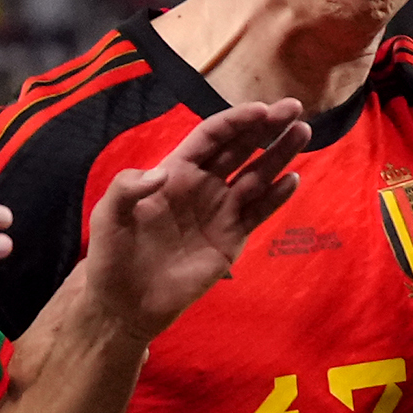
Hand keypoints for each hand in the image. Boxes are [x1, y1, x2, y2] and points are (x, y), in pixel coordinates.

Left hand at [76, 101, 311, 341]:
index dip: (236, 121)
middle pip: (241, 148)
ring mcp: (220, 212)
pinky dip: (277, 197)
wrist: (126, 303)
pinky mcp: (231, 239)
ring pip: (257, 176)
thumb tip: (163, 173)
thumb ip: (128, 188)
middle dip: (267, 127)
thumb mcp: (109, 215)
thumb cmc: (113, 255)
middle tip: (294, 108)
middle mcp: (203, 186)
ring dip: (280, 154)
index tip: (261, 110)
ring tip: (304, 132)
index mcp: (175, 171)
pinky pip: (258, 213)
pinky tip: (293, 179)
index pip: (212, 137)